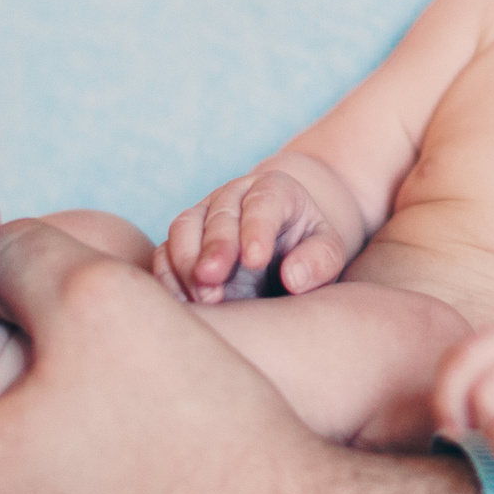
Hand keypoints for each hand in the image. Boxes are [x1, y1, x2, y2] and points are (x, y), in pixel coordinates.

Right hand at [160, 167, 348, 302]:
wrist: (283, 248)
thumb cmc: (308, 250)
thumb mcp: (328, 251)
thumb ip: (320, 260)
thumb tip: (294, 278)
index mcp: (274, 190)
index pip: (264, 201)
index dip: (257, 228)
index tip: (256, 260)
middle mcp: (234, 197)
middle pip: (219, 214)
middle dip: (216, 247)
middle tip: (215, 281)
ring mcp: (204, 216)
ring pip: (184, 228)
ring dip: (188, 263)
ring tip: (205, 298)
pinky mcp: (183, 241)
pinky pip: (165, 253)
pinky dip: (169, 278)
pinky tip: (184, 304)